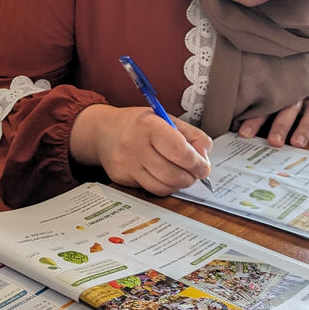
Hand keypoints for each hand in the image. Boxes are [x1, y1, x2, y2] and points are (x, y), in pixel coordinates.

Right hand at [70, 105, 211, 196]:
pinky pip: (150, 190)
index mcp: (149, 126)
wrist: (103, 132)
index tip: (204, 167)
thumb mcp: (166, 119)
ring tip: (179, 174)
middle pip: (173, 174)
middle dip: (190, 178)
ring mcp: (126, 164)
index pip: (180, 151)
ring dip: (177, 184)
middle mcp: (134, 145)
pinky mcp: (121, 179)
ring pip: (163, 188)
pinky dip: (162, 186)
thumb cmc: (138, 125)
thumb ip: (192, 136)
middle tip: (194, 173)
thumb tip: (205, 157)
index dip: (197, 163)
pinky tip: (162, 175)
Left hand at [237, 92, 308, 147]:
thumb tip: (238, 131)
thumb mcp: (269, 97)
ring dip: (305, 127)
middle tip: (274, 142)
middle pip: (289, 108)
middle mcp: (297, 93)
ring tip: (298, 143)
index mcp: (278, 91)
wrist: (307, 75)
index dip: (254, 120)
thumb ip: (257, 109)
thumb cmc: (280, 95)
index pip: (265, 105)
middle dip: (281, 125)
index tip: (244, 134)